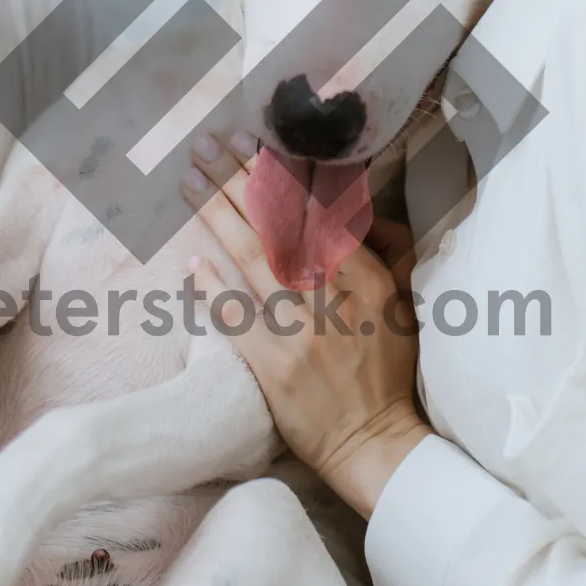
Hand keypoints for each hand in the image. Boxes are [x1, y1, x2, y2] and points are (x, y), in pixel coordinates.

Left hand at [182, 134, 429, 517]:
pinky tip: (191, 262)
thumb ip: (376, 252)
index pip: (317, 213)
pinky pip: (235, 318)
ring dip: (216, 215)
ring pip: (252, 259)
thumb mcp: (396, 304)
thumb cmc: (384, 371)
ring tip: (189, 180)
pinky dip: (212, 289)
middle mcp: (333, 298)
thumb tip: (348, 207)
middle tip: (206, 144)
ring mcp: (300, 332)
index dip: (280, 176)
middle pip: (276, 225)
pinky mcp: (272, 366)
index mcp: (366, 278)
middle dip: (237, 179)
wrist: (371, 441)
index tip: (252, 145)